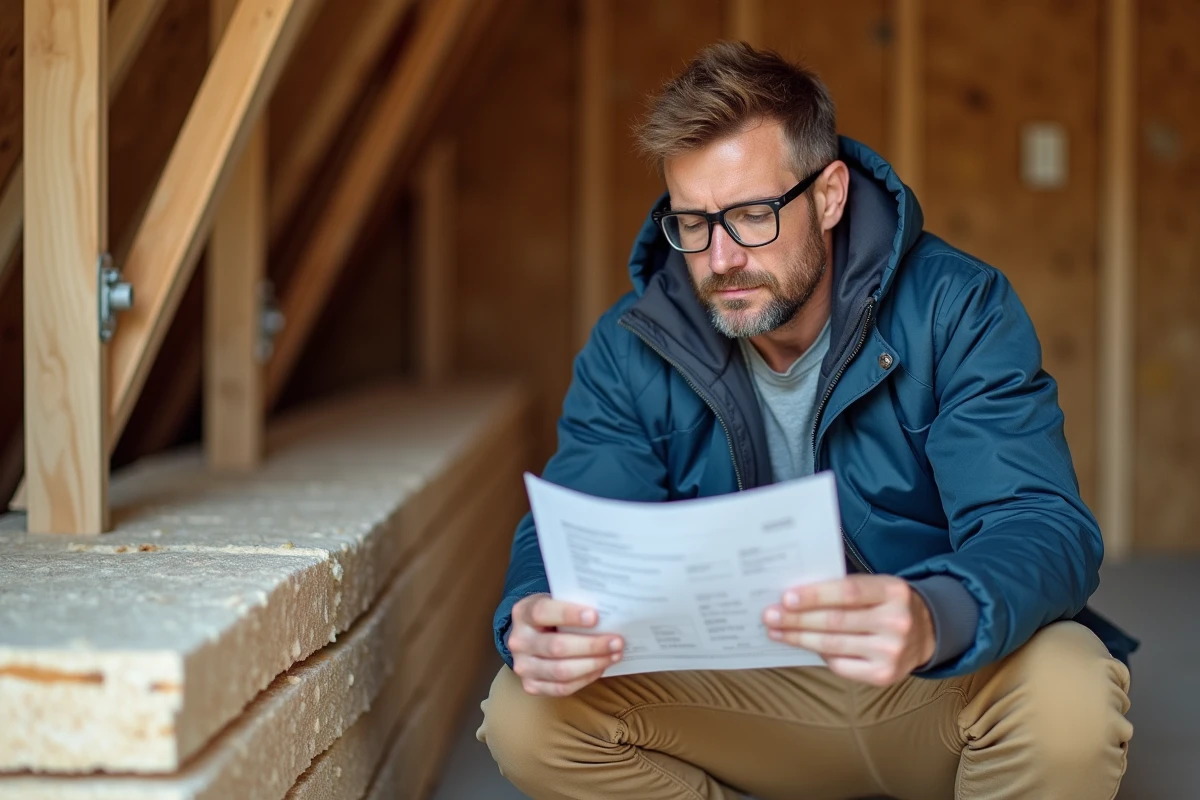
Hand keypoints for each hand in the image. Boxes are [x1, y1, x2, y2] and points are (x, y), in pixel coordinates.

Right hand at [507, 593, 623, 696]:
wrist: (529, 636)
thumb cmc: (550, 616)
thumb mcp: (555, 602)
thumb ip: (574, 604)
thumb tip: (609, 614)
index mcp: (523, 613)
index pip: (543, 612)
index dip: (569, 615)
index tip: (595, 617)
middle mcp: (518, 641)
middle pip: (557, 647)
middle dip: (591, 645)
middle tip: (617, 641)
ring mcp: (523, 666)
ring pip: (561, 671)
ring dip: (593, 664)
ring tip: (614, 655)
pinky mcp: (531, 685)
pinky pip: (562, 688)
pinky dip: (585, 678)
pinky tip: (600, 668)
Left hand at [762, 575, 935, 685]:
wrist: (926, 633)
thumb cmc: (887, 604)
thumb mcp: (877, 586)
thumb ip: (844, 588)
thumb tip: (794, 596)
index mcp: (893, 592)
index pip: (849, 592)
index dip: (815, 595)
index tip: (786, 598)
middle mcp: (897, 623)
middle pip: (836, 622)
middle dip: (797, 619)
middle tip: (769, 615)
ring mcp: (892, 652)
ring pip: (833, 645)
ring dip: (799, 638)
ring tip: (776, 631)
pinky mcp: (884, 676)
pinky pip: (840, 665)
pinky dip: (819, 654)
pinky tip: (803, 644)